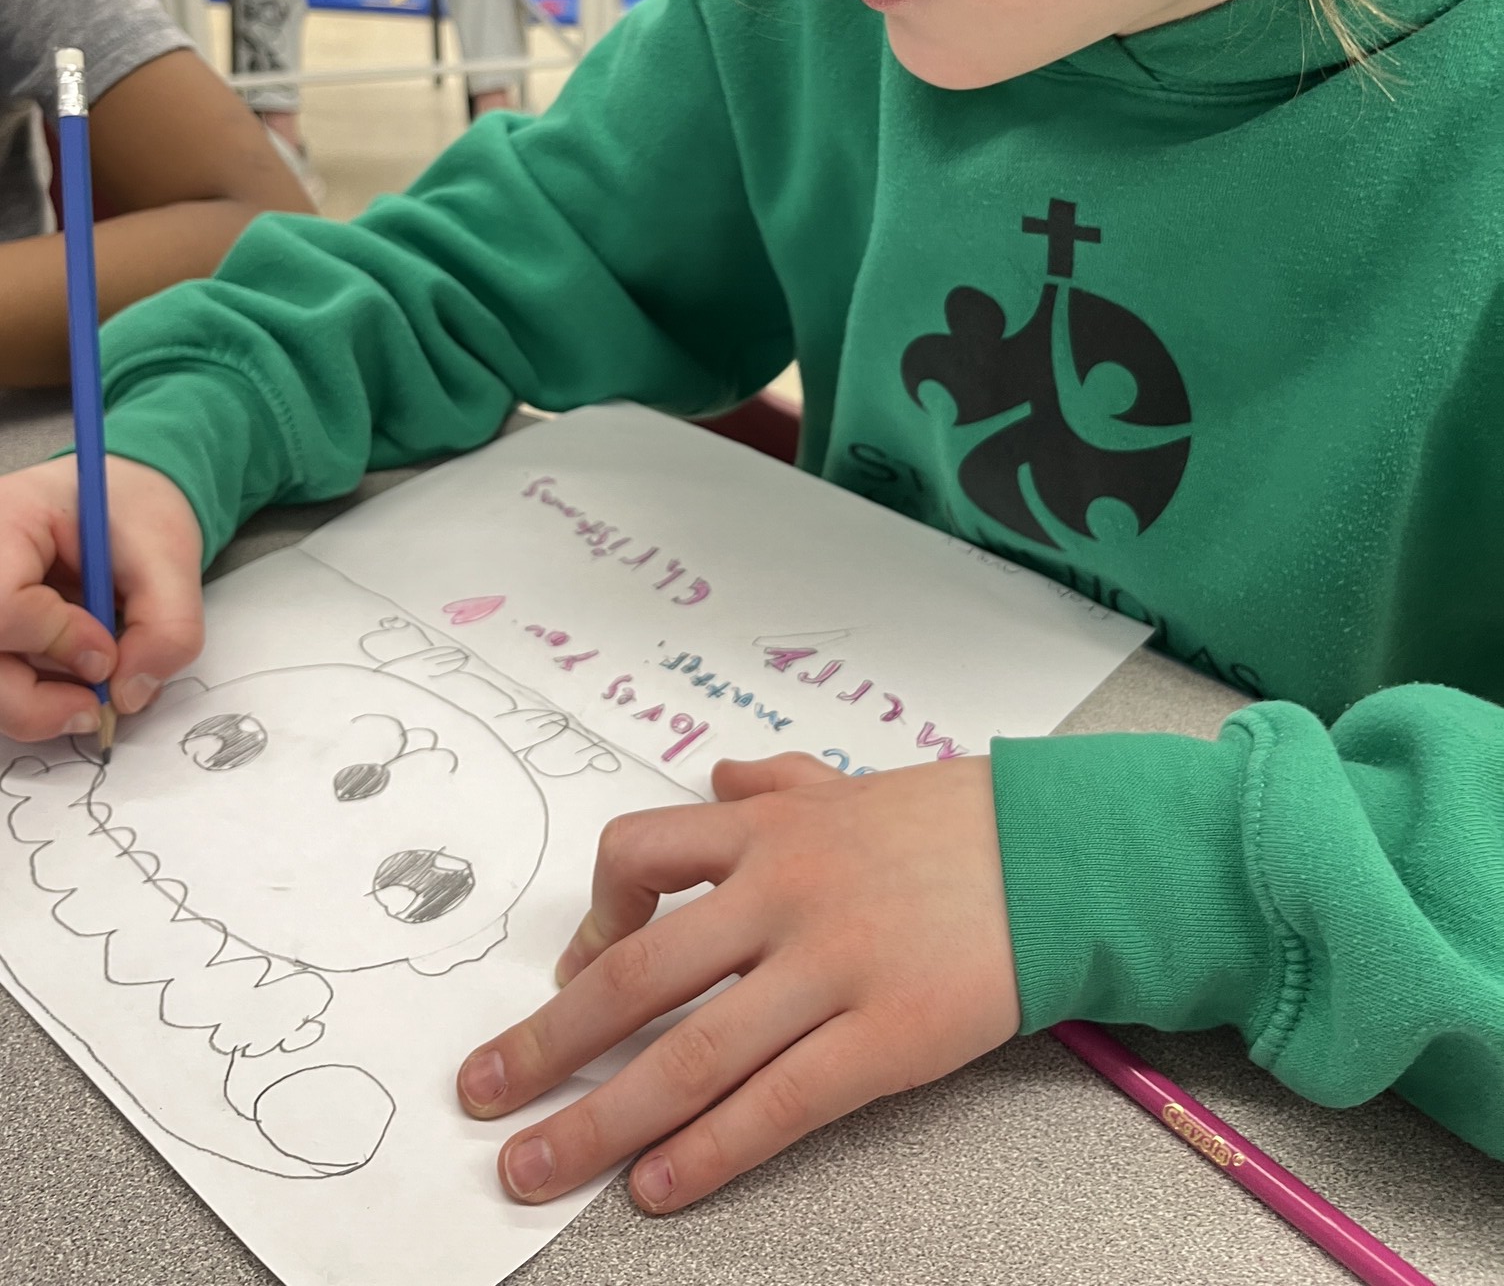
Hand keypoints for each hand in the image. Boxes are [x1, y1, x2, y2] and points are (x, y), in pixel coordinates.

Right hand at [0, 456, 203, 740]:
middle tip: (94, 709)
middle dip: (33, 700)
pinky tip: (74, 682)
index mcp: (9, 520)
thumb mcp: (171, 557)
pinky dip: (36, 700)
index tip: (106, 653)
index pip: (1, 601)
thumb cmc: (135, 516)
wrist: (122, 509)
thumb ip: (167, 627)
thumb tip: (127, 697)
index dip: (55, 639)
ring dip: (37, 705)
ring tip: (92, 693)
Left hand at [458, 752, 1018, 1212]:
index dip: (588, 919)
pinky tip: (658, 1189)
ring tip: (533, 1166)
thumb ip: (780, 783)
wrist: (1062, 856)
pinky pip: (776, 1102)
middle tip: (481, 1092)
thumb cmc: (954, 823)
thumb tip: (719, 780)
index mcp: (770, 828)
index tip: (568, 974)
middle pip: (636, 971)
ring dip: (599, 1119)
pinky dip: (707, 1152)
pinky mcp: (884, 1036)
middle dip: (546, 1040)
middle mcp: (784, 890)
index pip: (640, 856)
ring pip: (690, 1051)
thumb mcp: (854, 785)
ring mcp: (831, 964)